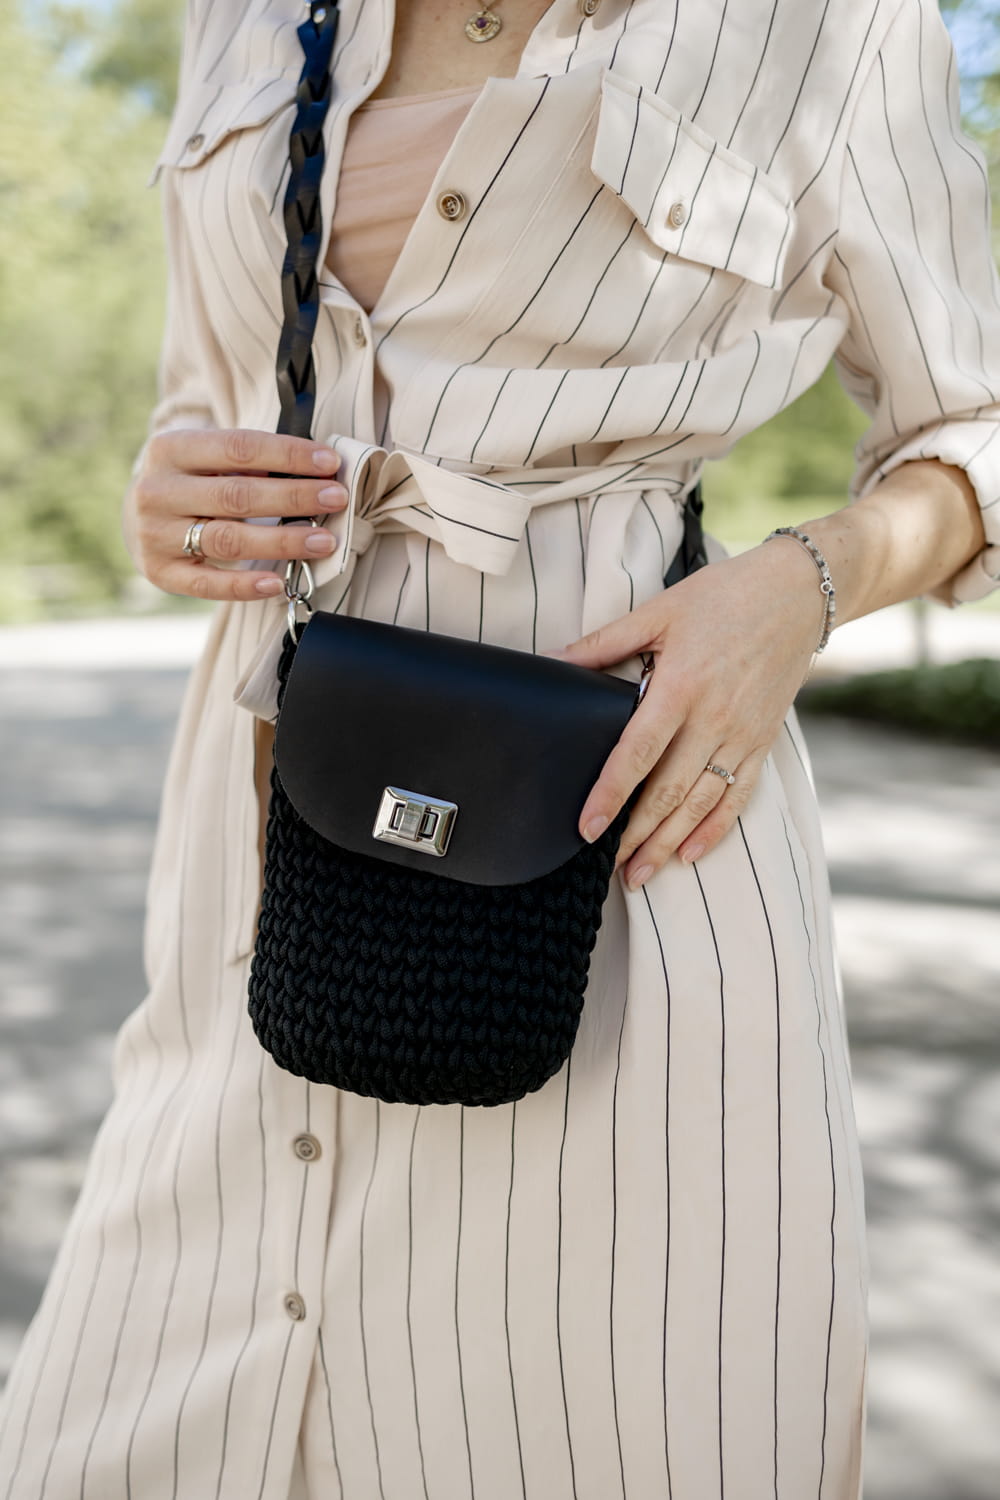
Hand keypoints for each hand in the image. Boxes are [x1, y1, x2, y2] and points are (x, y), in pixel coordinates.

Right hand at [125, 428, 347, 600]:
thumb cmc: (190, 482)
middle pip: (237, 495)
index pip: (238, 447)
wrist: (135, 516)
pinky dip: (245, 586)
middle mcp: (157, 490)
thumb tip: (315, 473)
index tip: (329, 462)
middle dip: (293, 497)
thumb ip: (248, 462)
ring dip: (282, 542)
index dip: (288, 455)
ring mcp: (155, 534)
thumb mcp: (206, 458)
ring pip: (228, 540)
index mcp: (170, 449)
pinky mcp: (161, 572)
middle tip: (336, 499)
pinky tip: (277, 582)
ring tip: (323, 540)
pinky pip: (208, 585)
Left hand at [557, 541, 824, 886]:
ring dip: (668, 843)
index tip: (587, 828)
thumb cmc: (723, 598)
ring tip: (640, 874)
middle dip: (636, 835)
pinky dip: (714, 829)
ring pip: (700, 803)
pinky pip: (738, 795)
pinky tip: (690, 854)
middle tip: (608, 867)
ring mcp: (741, 734)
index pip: (637, 753)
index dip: (610, 794)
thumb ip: (604, 642)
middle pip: (668, 792)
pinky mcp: (762, 741)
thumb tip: (553, 659)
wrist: (797, 594)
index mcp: (681, 686)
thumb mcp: (659, 611)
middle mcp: (713, 719)